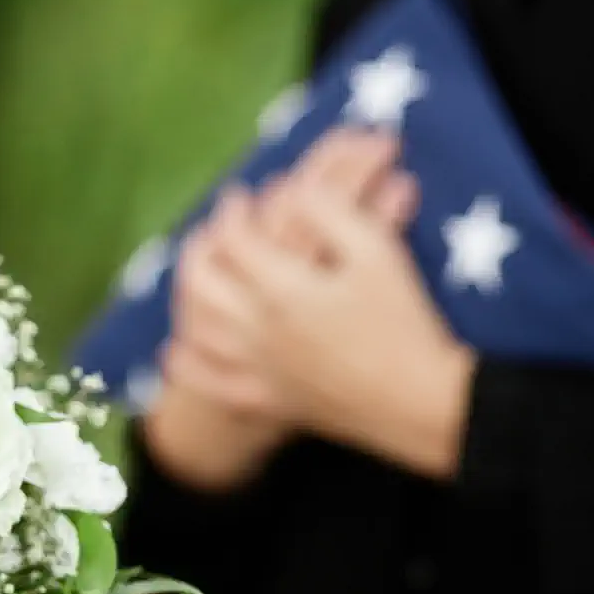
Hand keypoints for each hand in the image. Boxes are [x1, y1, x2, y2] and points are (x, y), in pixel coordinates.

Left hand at [144, 129, 417, 490]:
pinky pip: (211, 383)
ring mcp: (255, 368)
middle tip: (210, 230)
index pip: (234, 240)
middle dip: (199, 248)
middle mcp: (254, 329)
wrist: (417, 405)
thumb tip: (296, 188)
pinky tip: (175, 350)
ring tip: (195, 276)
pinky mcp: (264, 401)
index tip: (237, 196)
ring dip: (187, 296)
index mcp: (281, 289)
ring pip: (199, 327)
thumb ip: (331, 213)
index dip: (231, 212)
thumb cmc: (403, 323)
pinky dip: (186, 366)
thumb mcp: (377, 253)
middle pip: (202, 281)